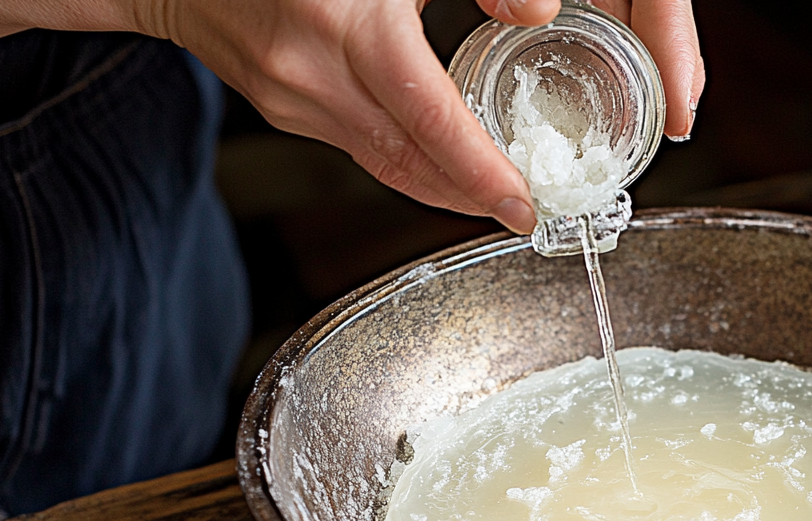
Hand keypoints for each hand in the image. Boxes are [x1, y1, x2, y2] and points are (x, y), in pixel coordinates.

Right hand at [137, 0, 703, 232]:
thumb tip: (534, 11)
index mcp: (350, 28)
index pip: (433, 123)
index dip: (484, 174)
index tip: (523, 208)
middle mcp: (312, 74)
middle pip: (409, 164)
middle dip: (469, 197)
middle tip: (519, 210)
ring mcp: (288, 98)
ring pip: (381, 163)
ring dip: (436, 184)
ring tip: (486, 191)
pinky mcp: (278, 106)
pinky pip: (354, 146)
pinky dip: (399, 159)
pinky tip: (430, 157)